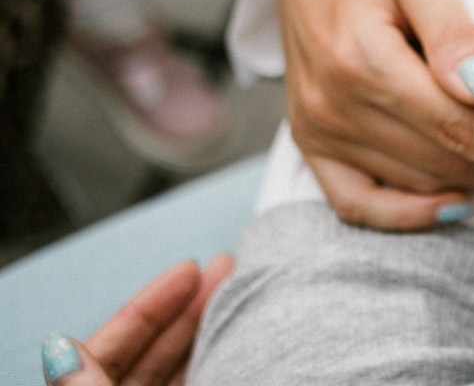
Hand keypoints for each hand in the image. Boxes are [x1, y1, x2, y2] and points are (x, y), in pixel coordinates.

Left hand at [41, 257, 231, 384]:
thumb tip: (62, 349)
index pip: (110, 346)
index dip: (147, 307)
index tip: (187, 269)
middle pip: (150, 352)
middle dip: (187, 307)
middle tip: (223, 269)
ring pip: (178, 368)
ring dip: (208, 329)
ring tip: (242, 292)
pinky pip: (202, 381)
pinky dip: (218, 358)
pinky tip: (239, 337)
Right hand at [276, 0, 473, 229]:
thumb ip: (451, 29)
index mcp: (360, 58)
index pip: (458, 127)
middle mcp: (332, 103)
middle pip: (441, 160)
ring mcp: (315, 128)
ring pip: (413, 181)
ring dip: (472, 182)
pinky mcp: (308, 141)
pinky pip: (356, 203)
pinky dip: (407, 214)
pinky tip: (456, 205)